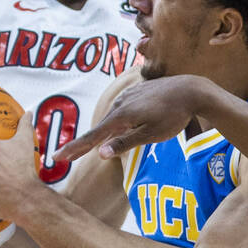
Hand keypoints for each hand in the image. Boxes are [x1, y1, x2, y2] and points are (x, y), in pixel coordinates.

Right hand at [54, 74, 208, 162]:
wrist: (190, 90)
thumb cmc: (174, 116)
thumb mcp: (151, 134)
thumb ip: (125, 143)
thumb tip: (100, 154)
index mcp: (121, 116)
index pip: (93, 138)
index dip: (75, 149)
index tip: (57, 158)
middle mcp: (120, 104)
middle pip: (98, 129)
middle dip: (83, 144)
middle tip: (65, 156)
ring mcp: (127, 97)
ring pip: (110, 121)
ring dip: (100, 135)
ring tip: (85, 148)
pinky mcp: (135, 94)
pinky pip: (120, 113)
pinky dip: (114, 124)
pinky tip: (113, 129)